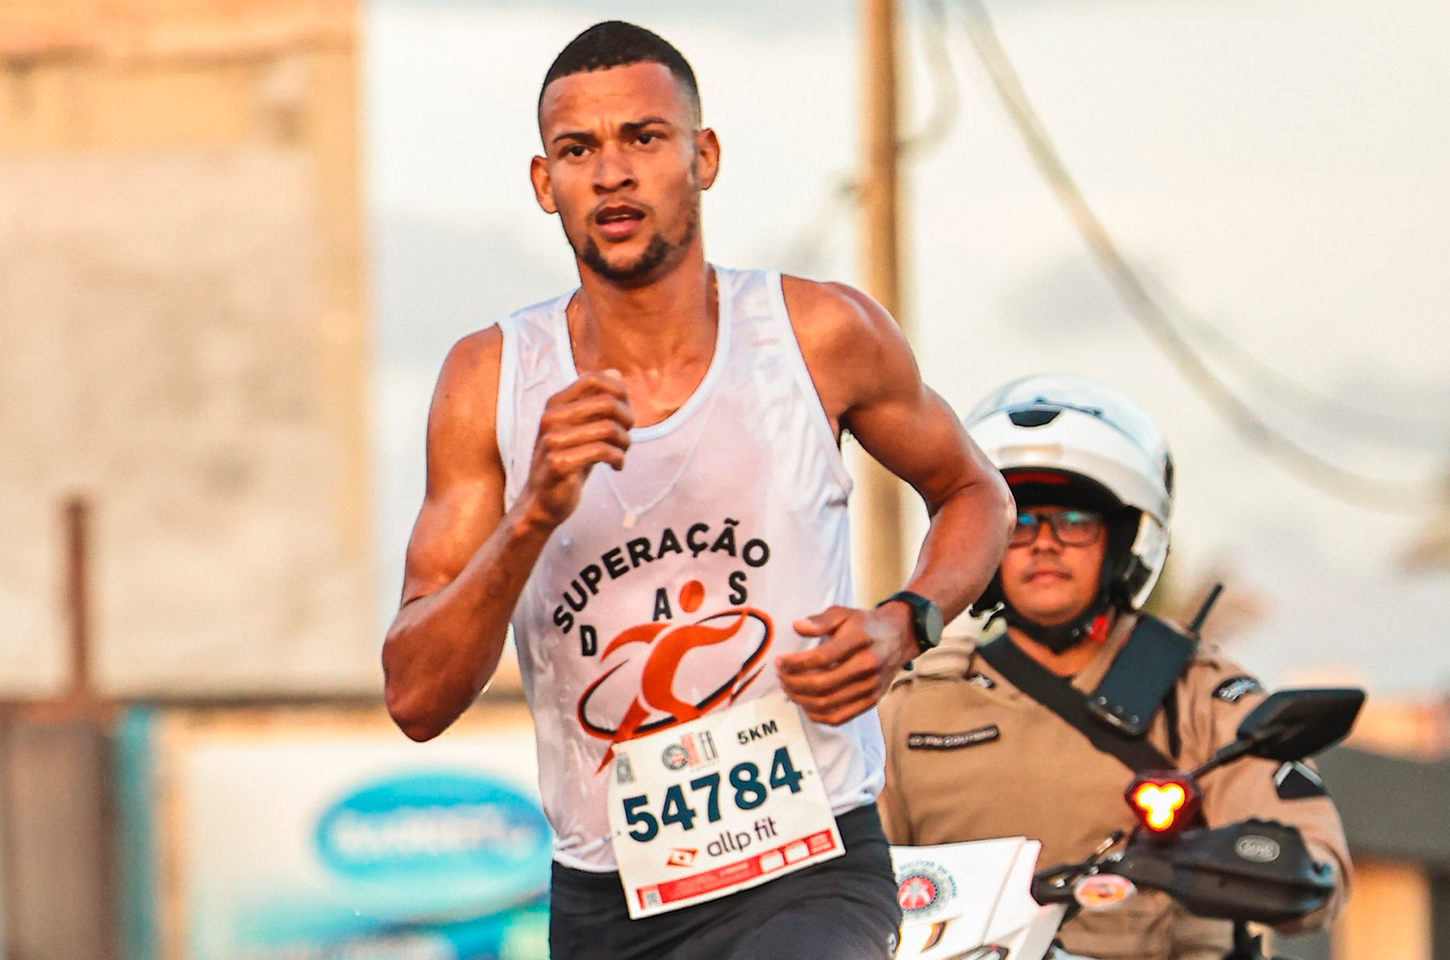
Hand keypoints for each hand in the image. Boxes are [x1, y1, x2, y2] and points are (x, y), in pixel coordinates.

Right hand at [520, 370, 633, 529]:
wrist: (542, 501)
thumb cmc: (567, 461)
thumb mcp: (583, 428)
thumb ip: (597, 402)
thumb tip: (616, 372)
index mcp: (555, 404)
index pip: (593, 379)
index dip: (619, 393)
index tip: (624, 414)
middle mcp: (550, 418)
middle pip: (606, 403)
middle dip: (627, 419)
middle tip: (627, 437)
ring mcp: (552, 440)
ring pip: (608, 428)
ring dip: (624, 442)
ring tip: (622, 453)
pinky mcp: (558, 463)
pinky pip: (602, 451)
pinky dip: (618, 458)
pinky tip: (617, 466)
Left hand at [775, 604, 915, 724]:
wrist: (899, 637)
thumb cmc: (865, 625)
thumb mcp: (844, 613)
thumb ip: (820, 620)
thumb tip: (798, 627)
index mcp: (860, 640)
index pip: (822, 658)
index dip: (796, 663)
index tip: (780, 661)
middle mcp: (868, 665)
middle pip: (822, 684)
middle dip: (794, 683)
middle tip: (781, 676)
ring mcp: (871, 687)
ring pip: (828, 703)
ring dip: (801, 699)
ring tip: (789, 688)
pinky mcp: (871, 701)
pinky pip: (839, 717)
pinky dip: (817, 714)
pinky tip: (805, 703)